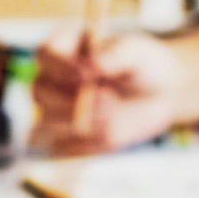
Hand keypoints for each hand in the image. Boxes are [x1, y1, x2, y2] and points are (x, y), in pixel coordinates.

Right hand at [30, 29, 186, 154]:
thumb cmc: (143, 65)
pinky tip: (110, 134)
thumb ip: (115, 55)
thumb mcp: (136, 53)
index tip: (84, 76)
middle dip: (70, 103)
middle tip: (107, 100)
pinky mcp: (65, 137)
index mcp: (64, 48)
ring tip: (114, 118)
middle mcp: (52, 79)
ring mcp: (54, 111)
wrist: (158, 95)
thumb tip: (93, 64)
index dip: (59, 67)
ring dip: (80, 127)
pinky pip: (63, 148)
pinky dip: (86, 145)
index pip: (45, 54)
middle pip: (40, 93)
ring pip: (46, 125)